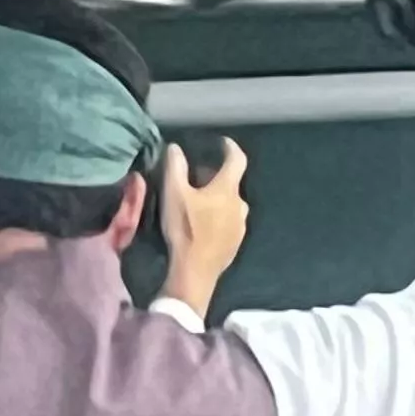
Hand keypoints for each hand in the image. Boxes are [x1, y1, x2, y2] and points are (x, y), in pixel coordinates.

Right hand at [159, 139, 250, 316]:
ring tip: (198, 201)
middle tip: (196, 177)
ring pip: (230, 204)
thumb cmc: (185, 229)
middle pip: (231, 183)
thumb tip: (175, 148)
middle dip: (215, 176)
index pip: (237, 159)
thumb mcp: (173, 194)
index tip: (222, 143)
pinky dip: (219, 216)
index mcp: (228, 189)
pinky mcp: (236, 244)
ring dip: (217, 198)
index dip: (230, 147)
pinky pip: (229, 222)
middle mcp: (240, 205)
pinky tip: (203, 224)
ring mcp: (240, 226)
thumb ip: (175, 166)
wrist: (195, 272)